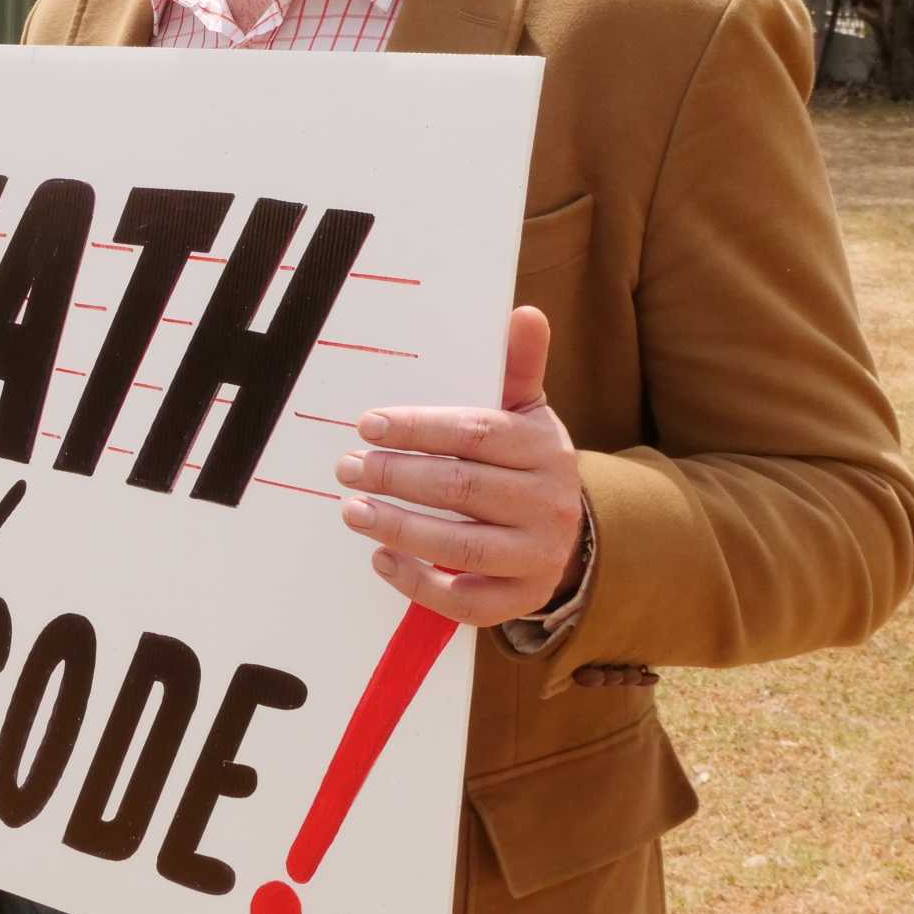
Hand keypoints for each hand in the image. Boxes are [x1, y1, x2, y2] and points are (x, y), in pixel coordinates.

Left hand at [335, 306, 588, 626]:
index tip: (367, 425)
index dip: (418, 429)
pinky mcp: (523, 597)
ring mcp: (538, 555)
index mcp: (545, 448)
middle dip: (395, 477)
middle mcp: (548, 503)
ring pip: (460, 546)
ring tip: (352, 510)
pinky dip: (419, 583)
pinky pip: (466, 600)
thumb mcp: (526, 412)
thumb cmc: (525, 461)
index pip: (475, 434)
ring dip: (399, 528)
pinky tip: (381, 559)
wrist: (565, 529)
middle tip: (347, 467)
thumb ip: (517, 367)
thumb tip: (523, 313)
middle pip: (461, 490)